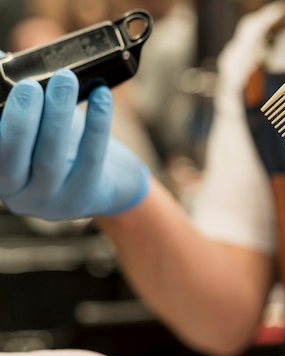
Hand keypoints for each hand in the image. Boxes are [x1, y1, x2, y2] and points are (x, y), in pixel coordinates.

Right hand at [0, 68, 148, 219]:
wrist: (110, 185)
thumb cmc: (66, 150)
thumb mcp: (37, 128)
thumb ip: (19, 102)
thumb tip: (2, 59)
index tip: (1, 85)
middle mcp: (17, 195)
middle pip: (10, 157)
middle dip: (20, 117)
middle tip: (30, 84)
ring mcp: (51, 203)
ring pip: (49, 161)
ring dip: (57, 115)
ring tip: (66, 79)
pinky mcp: (85, 199)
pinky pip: (91, 159)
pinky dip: (97, 124)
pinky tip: (102, 96)